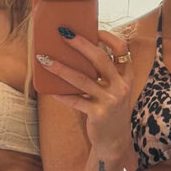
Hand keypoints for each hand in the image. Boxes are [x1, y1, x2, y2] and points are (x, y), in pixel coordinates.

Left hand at [36, 28, 132, 156]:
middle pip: (100, 59)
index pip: (122, 50)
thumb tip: (76, 53)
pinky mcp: (98, 114)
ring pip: (82, 79)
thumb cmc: (109, 110)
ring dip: (61, 68)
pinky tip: (49, 90)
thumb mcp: (113, 90)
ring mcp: (110, 101)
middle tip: (63, 34)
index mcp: (126, 77)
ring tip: (44, 59)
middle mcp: (121, 87)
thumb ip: (103, 74)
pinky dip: (61, 94)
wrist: (114, 141)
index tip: (92, 29)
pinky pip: (75, 100)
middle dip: (81, 44)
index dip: (108, 37)